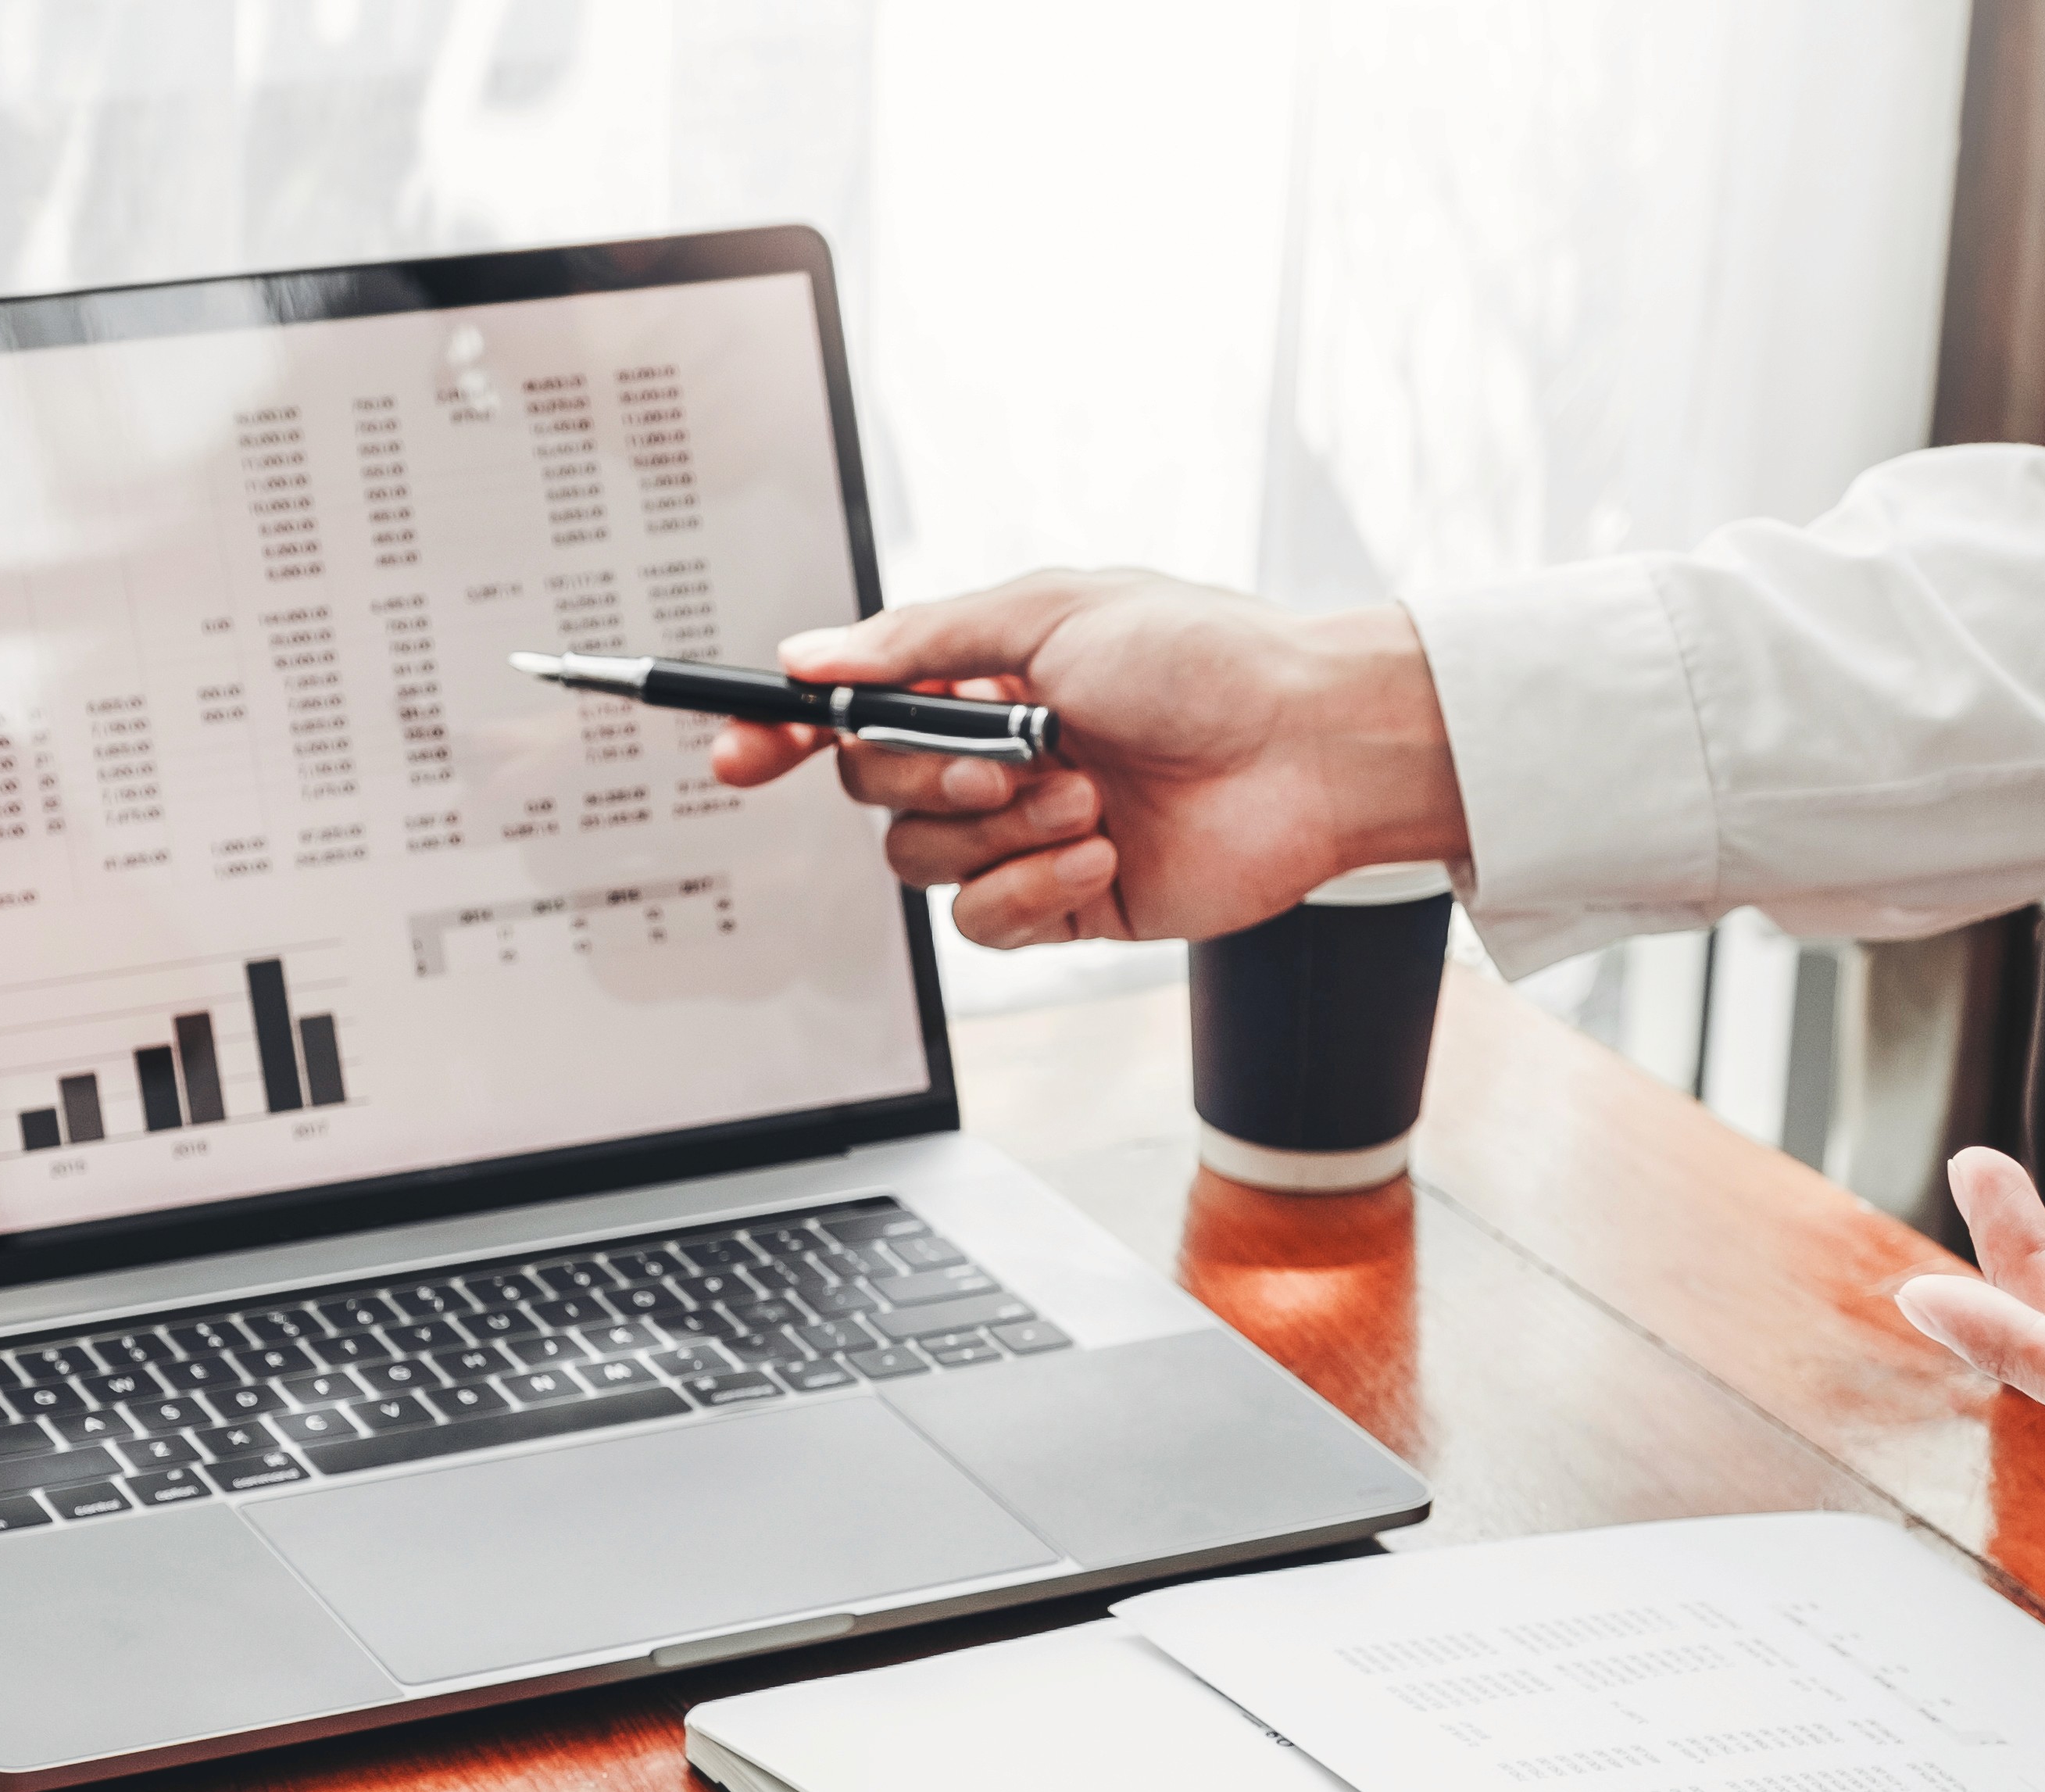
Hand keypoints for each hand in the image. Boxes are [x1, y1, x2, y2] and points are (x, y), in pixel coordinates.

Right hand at [708, 571, 1470, 945]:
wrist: (1307, 747)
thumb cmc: (1202, 657)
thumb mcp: (1049, 613)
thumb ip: (919, 641)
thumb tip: (809, 656)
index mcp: (978, 678)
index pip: (845, 713)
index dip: (779, 734)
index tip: (738, 753)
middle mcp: (990, 756)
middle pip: (867, 794)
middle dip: (924, 780)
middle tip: (1010, 756)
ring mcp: (1023, 834)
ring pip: (920, 865)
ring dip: (997, 832)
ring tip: (1088, 797)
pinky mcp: (1064, 904)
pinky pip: (985, 924)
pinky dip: (1033, 888)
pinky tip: (1102, 851)